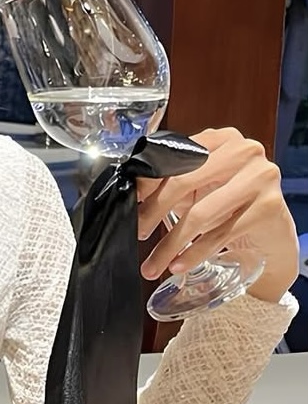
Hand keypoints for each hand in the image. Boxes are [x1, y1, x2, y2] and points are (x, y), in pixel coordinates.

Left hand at [137, 127, 298, 304]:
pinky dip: (194, 253)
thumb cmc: (229, 205)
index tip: (132, 202)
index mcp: (221, 138)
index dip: (149, 181)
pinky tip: (179, 265)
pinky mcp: (269, 206)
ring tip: (153, 264)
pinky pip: (220, 234)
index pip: (175, 156)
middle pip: (183, 182)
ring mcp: (260, 176)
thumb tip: (134, 193)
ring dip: (170, 244)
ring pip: (200, 213)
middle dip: (153, 212)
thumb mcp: (198, 188)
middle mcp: (244, 151)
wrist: (271, 233)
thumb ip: (170, 182)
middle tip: (138, 232)